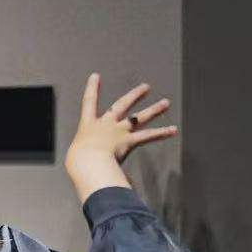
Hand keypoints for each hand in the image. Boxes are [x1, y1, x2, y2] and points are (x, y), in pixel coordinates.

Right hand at [65, 73, 176, 202]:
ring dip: (154, 110)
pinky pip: (148, 136)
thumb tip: (94, 175)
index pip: (88, 102)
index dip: (91, 88)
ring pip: (139, 118)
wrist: (87, 162)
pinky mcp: (130, 141)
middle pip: (122, 105)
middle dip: (134, 95)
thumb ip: (91, 161)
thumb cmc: (78, 163)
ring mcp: (119, 131)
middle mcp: (105, 125)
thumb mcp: (78, 159)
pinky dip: (161, 133)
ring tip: (165, 103)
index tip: (95, 76)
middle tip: (145, 88)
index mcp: (88, 126)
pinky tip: (173, 130)